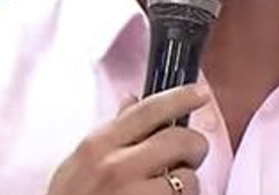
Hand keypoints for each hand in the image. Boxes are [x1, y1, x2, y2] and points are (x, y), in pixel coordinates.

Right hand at [46, 84, 210, 194]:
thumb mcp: (79, 161)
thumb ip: (111, 131)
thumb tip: (132, 101)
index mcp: (98, 145)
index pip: (148, 111)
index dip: (180, 98)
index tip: (199, 93)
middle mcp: (118, 168)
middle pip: (181, 140)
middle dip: (194, 146)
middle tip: (187, 155)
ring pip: (189, 179)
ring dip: (186, 184)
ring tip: (165, 188)